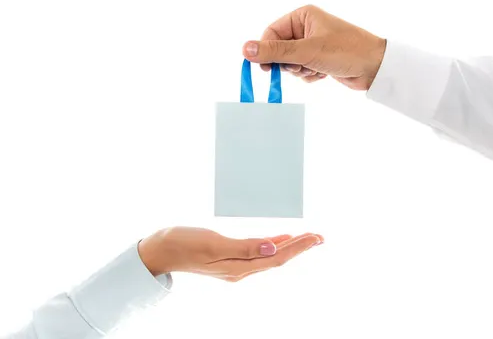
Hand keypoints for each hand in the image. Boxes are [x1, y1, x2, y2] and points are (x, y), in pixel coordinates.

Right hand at [138, 227, 322, 281]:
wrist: (160, 249)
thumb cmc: (183, 243)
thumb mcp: (213, 243)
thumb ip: (244, 247)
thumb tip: (272, 246)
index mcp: (239, 267)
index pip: (277, 257)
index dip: (298, 247)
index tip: (316, 237)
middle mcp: (240, 268)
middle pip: (277, 257)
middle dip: (300, 247)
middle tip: (320, 236)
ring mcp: (234, 264)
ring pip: (270, 255)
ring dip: (290, 246)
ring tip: (308, 237)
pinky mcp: (228, 257)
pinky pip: (258, 252)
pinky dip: (273, 244)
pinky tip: (280, 238)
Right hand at [242, 4, 386, 90]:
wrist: (375, 67)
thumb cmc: (345, 51)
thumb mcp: (306, 51)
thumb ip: (275, 52)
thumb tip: (245, 50)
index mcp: (302, 16)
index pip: (271, 33)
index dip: (267, 51)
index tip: (266, 68)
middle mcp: (306, 28)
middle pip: (279, 50)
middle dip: (288, 63)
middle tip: (300, 66)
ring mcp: (313, 45)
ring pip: (290, 63)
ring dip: (300, 71)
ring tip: (316, 69)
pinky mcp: (319, 60)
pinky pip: (302, 71)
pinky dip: (309, 76)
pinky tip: (323, 74)